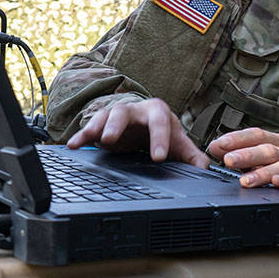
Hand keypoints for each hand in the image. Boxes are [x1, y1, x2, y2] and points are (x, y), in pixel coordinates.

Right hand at [67, 98, 209, 167]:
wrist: (145, 123)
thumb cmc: (162, 132)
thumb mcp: (178, 143)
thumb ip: (191, 155)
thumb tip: (205, 168)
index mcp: (157, 112)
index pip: (159, 122)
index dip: (158, 138)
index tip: (158, 156)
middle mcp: (135, 109)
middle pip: (124, 112)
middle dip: (117, 125)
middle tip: (111, 140)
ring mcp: (116, 114)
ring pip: (105, 115)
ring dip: (96, 127)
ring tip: (92, 139)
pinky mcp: (102, 124)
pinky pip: (90, 127)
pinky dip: (81, 136)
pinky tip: (73, 145)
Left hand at [208, 128, 278, 229]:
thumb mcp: (259, 160)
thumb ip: (238, 153)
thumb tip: (213, 147)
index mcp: (276, 142)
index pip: (256, 134)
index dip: (237, 138)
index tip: (219, 144)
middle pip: (266, 149)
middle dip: (246, 155)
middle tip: (228, 160)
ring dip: (262, 173)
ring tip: (244, 181)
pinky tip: (275, 183)